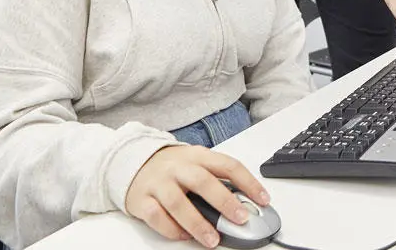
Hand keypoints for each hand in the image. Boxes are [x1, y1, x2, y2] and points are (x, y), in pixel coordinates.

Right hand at [125, 145, 269, 247]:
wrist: (132, 162)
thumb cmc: (172, 167)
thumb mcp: (196, 163)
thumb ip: (216, 178)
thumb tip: (244, 202)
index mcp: (197, 156)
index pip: (228, 165)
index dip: (248, 182)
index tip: (263, 199)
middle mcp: (178, 167)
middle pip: (203, 182)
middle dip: (224, 202)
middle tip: (240, 219)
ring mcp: (158, 183)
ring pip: (178, 203)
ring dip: (198, 224)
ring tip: (213, 240)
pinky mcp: (142, 200)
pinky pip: (157, 217)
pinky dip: (172, 229)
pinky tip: (184, 236)